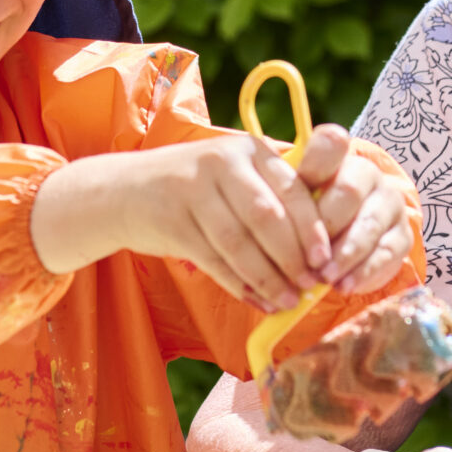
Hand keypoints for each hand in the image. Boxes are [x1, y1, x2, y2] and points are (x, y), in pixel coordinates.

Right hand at [30, 135, 328, 311]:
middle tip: (309, 286)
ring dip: (268, 278)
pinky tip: (257, 301)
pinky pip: (214, 260)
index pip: (292, 190)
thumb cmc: (196, 188)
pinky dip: (239, 285)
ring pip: (240, 244)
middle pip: (267, 218)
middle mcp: (222, 163)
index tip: (325, 260)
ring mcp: (193, 190)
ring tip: (287, 301)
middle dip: (292, 258)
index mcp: (248, 150)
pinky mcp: (172, 221)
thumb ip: (272, 198)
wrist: (125, 191)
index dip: (312, 229)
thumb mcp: (234, 177)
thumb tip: (318, 251)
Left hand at [289, 125, 414, 295]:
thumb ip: (284, 202)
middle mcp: (366, 173)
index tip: (303, 186)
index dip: (317, 162)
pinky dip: (363, 272)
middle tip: (307, 255)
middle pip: (349, 190)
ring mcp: (388, 202)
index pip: (331, 142)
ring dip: (345, 254)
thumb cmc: (309, 216)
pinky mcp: (402, 233)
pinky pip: (387, 251)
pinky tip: (344, 286)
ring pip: (369, 223)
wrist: (346, 237)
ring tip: (323, 277)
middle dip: (327, 225)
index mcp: (334, 156)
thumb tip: (262, 222)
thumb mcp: (293, 203)